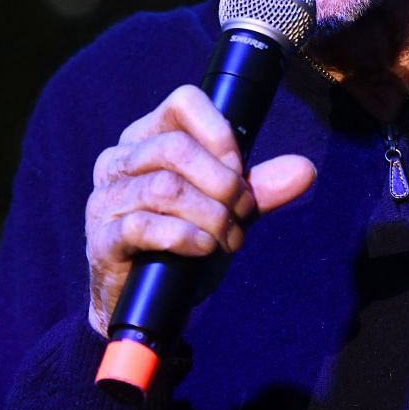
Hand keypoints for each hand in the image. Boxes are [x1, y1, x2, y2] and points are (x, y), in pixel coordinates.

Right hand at [85, 85, 315, 336]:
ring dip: (211, 215)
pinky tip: (203, 249)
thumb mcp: (226, 211)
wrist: (149, 305)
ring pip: (165, 188)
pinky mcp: (102, 239)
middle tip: (243, 213)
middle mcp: (120, 161)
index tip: (241, 170)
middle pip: (176, 147)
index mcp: (147, 139)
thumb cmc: (183, 245)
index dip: (220, 133)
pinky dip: (185, 237)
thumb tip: (306, 170)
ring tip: (228, 238)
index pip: (183, 103)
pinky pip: (144, 226)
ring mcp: (106, 199)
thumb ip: (259, 189)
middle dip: (224, 182)